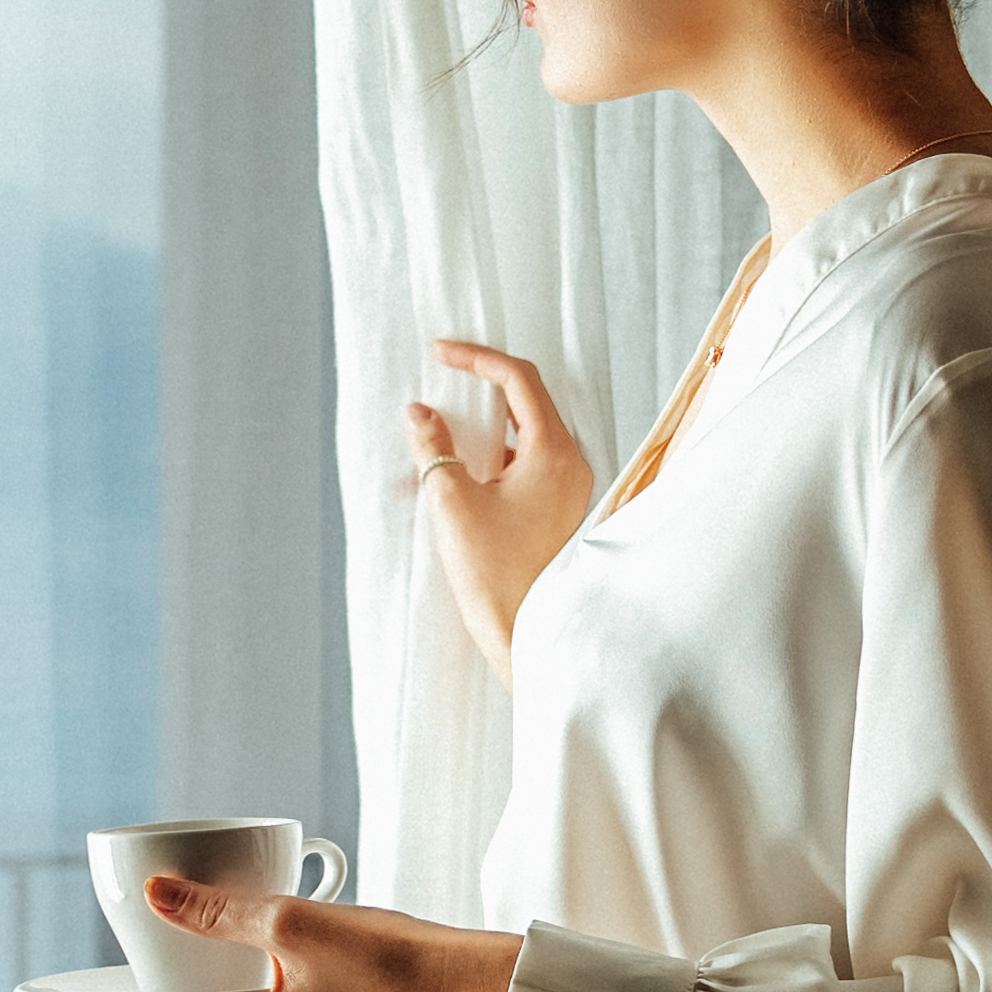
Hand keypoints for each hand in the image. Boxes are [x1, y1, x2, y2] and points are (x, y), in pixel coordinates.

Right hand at [404, 339, 591, 681]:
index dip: (476, 358)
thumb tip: (419, 413)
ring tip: (437, 438)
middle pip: (527, 401)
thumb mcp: (452, 501)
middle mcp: (573, 464)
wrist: (527, 638)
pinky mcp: (560, 510)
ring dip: (481, 429)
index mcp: (555, 452)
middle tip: (442, 377)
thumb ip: (434, 446)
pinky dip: (490, 460)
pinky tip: (453, 476)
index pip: (518, 379)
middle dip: (479, 389)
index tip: (440, 352)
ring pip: (524, 435)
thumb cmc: (497, 575)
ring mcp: (570, 488)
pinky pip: (526, 466)